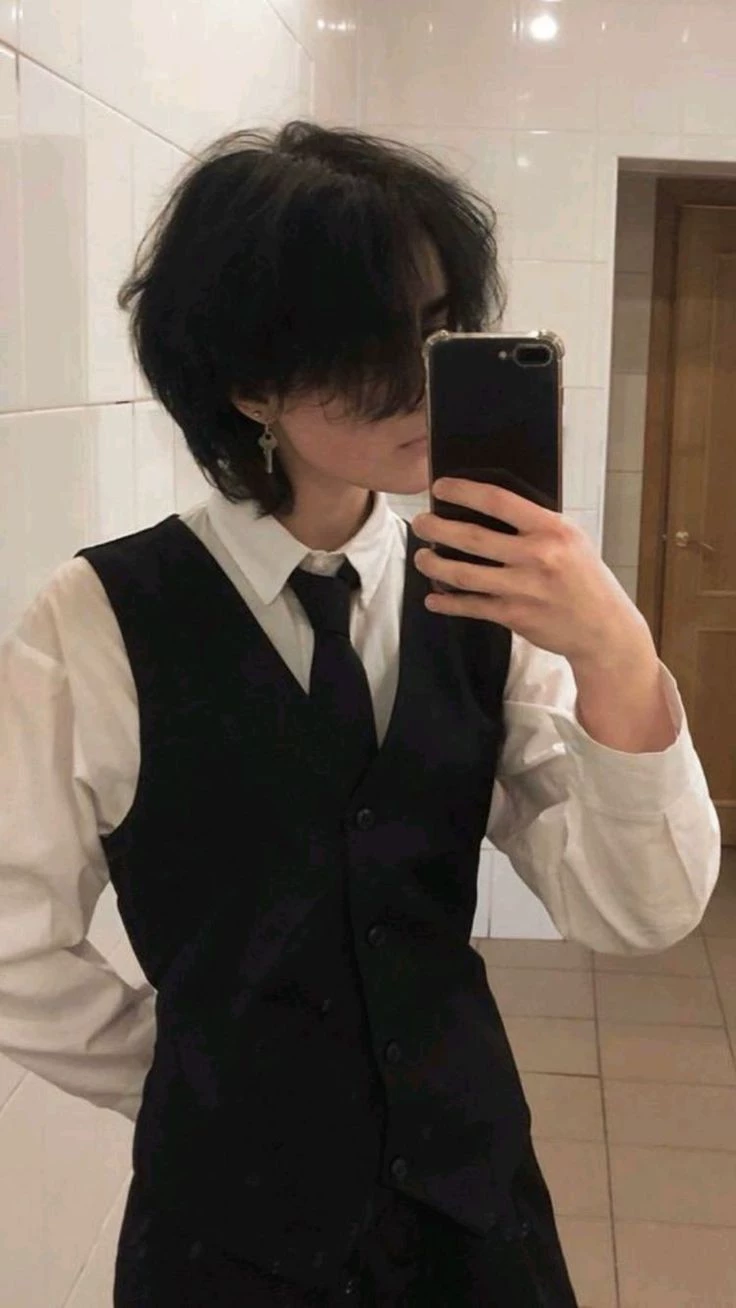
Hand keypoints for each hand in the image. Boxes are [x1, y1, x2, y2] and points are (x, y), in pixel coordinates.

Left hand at [412, 478, 652, 667]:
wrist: (603, 628)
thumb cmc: (585, 578)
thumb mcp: (572, 539)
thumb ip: (537, 525)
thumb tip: (491, 507)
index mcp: (551, 529)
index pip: (498, 501)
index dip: (463, 491)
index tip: (440, 487)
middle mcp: (536, 556)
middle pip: (472, 537)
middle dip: (437, 528)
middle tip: (419, 522)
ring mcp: (523, 588)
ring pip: (464, 574)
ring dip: (435, 564)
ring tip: (421, 556)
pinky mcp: (514, 616)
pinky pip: (471, 606)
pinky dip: (447, 603)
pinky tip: (433, 597)